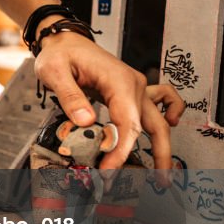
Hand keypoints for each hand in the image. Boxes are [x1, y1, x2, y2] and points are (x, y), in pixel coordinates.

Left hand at [34, 32, 183, 170]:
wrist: (65, 40)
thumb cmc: (60, 53)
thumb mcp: (55, 72)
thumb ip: (70, 97)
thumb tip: (85, 122)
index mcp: (118, 81)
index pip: (126, 123)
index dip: (120, 150)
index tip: (109, 170)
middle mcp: (133, 85)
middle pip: (152, 125)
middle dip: (156, 156)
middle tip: (158, 183)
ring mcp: (136, 88)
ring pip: (158, 120)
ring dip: (163, 147)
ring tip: (162, 174)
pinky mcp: (131, 92)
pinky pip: (160, 104)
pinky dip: (168, 117)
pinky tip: (165, 131)